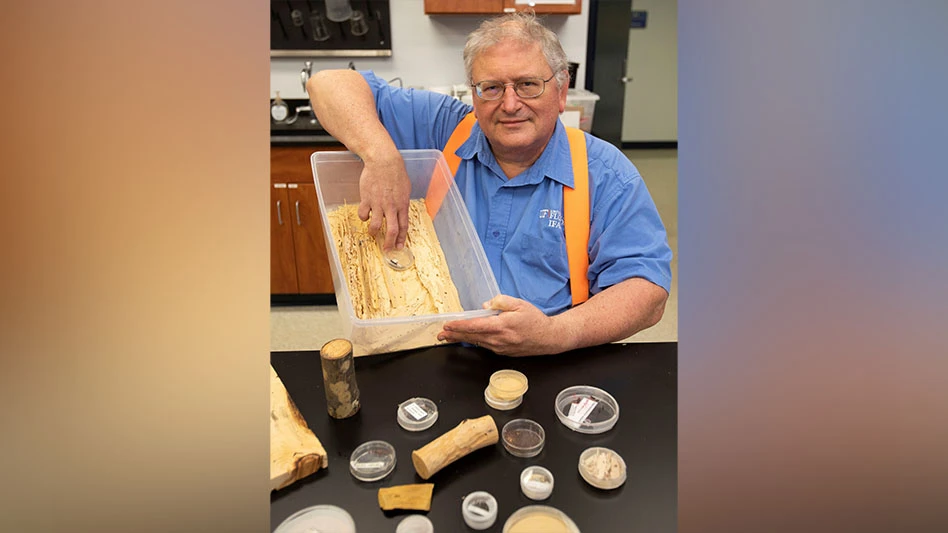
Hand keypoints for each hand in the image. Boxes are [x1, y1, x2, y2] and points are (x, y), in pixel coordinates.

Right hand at [358, 158, 410, 249]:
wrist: (383, 161)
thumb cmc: (396, 172)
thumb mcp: (405, 189)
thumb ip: (402, 202)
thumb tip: (401, 212)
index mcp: (402, 205)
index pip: (403, 226)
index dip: (401, 239)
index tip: (399, 247)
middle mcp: (391, 207)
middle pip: (391, 230)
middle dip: (389, 243)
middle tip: (386, 250)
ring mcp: (378, 203)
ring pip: (375, 225)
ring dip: (373, 232)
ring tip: (372, 233)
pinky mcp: (367, 199)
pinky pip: (363, 214)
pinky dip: (363, 217)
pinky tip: (365, 215)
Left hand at [438, 295, 566, 356]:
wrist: (548, 338)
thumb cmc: (535, 320)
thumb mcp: (519, 304)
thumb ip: (501, 302)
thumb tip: (485, 305)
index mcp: (501, 326)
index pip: (475, 326)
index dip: (459, 326)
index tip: (448, 325)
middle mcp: (498, 339)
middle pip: (471, 337)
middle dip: (454, 335)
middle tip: (440, 335)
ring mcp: (500, 347)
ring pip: (476, 342)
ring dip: (461, 339)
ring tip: (447, 337)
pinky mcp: (502, 352)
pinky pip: (485, 345)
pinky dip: (474, 341)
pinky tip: (467, 338)